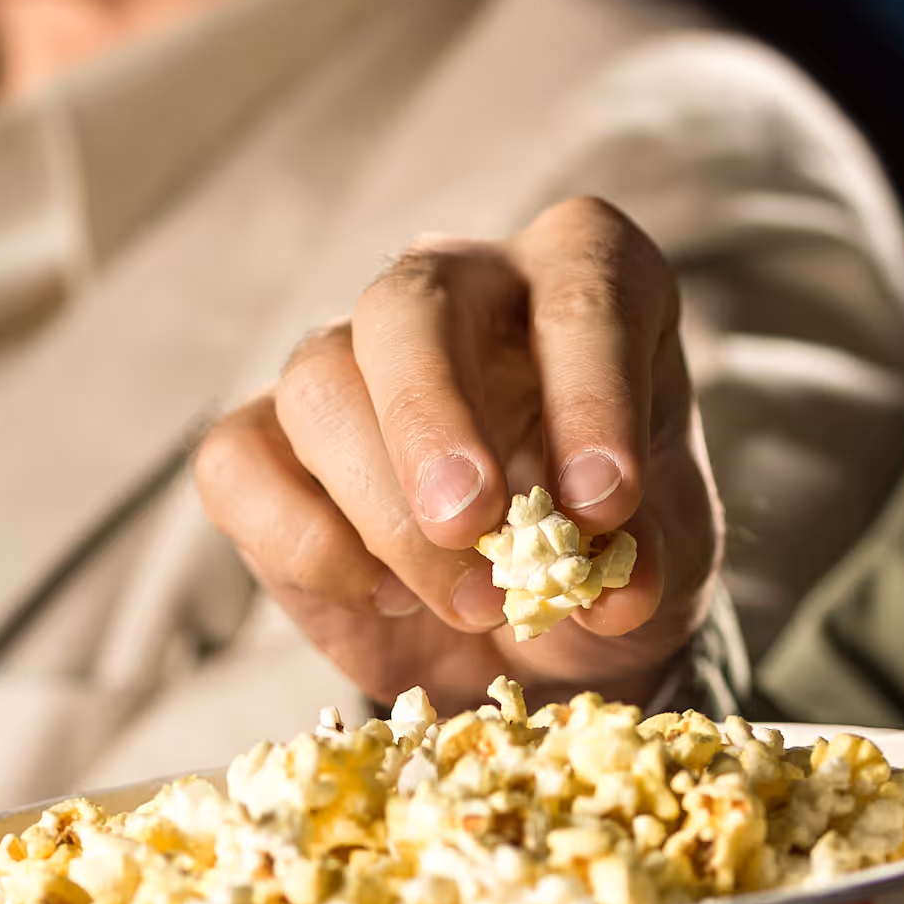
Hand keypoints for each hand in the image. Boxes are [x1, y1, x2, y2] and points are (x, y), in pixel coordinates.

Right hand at [194, 197, 719, 713]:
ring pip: (320, 389)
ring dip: (386, 516)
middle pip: (407, 306)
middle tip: (470, 524)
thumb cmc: (604, 549)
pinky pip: (241, 464)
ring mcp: (348, 357)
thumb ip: (649, 552)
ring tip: (471, 604)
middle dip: (432, 419)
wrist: (534, 625)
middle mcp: (457, 291)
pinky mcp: (266, 440)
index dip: (591, 388)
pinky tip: (385, 597)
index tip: (604, 501)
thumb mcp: (661, 555)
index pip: (582, 285)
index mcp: (576, 278)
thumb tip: (613, 587)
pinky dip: (308, 544)